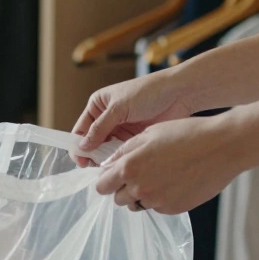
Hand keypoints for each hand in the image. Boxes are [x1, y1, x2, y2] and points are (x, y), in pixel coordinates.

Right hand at [72, 71, 196, 164]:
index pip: (81, 129)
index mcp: (98, 105)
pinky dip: (119, 158)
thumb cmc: (148, 92)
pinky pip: (120, 151)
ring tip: (109, 167)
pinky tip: (120, 164)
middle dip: (93, 154)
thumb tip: (82, 146)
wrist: (179, 93)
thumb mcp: (119, 108)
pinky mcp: (133, 137)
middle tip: (95, 167)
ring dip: (106, 158)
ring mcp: (120, 128)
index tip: (81, 161)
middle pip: (92, 142)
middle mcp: (107, 117)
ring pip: (106, 149)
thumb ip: (100, 128)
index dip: (79, 145)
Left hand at [95, 115, 246, 214]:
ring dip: (141, 194)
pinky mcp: (173, 209)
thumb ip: (124, 151)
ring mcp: (157, 201)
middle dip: (123, 188)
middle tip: (140, 173)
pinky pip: (157, 208)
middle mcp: (140, 189)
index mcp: (130, 168)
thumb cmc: (186, 134)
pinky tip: (174, 182)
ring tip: (159, 176)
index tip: (113, 176)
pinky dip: (160, 198)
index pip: (102, 186)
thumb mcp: (149, 134)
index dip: (107, 180)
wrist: (222, 147)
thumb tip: (107, 165)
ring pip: (137, 204)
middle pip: (118, 198)